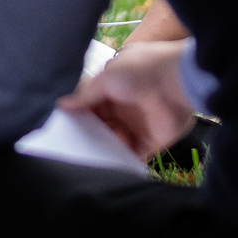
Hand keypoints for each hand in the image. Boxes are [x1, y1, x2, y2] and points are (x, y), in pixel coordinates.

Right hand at [58, 39, 194, 159]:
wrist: (176, 82)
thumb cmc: (138, 72)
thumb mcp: (105, 78)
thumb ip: (84, 96)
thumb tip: (61, 105)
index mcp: (112, 90)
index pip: (91, 106)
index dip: (79, 115)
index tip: (63, 126)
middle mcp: (123, 109)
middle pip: (101, 125)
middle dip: (89, 134)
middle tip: (73, 144)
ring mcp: (137, 126)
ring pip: (113, 141)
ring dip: (102, 147)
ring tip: (89, 153)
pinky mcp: (150, 142)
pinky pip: (132, 155)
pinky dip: (121, 161)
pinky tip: (105, 166)